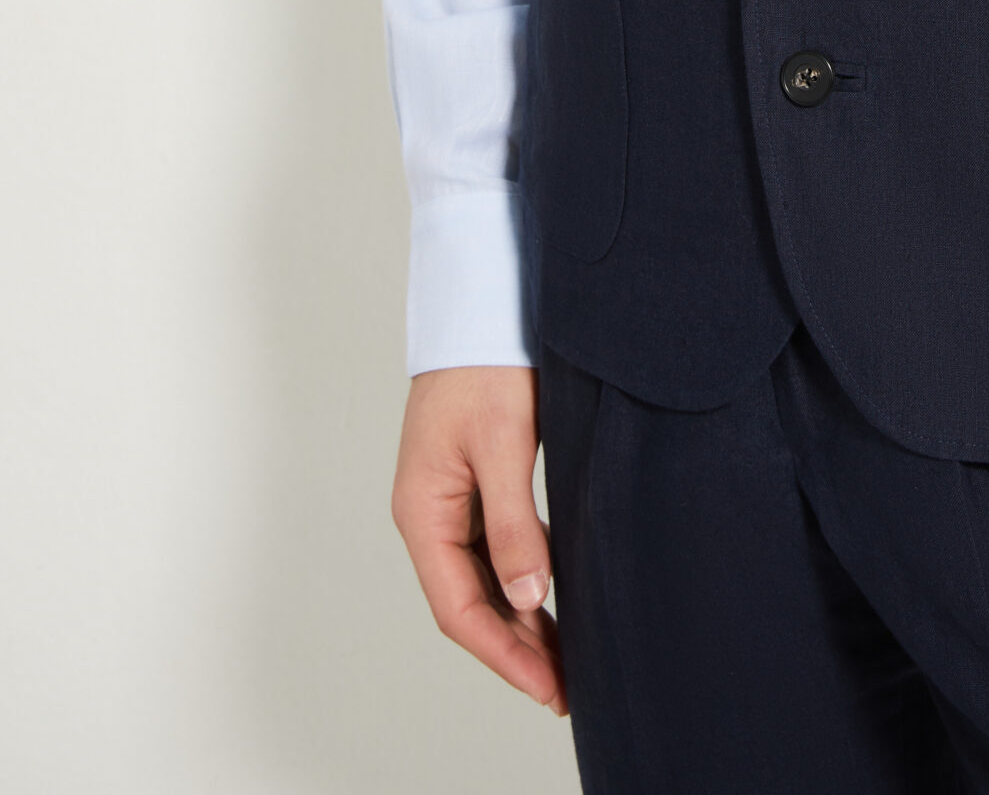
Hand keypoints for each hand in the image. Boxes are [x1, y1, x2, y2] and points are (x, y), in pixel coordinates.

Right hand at [392, 364, 566, 714]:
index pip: (458, 608)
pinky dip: (519, 581)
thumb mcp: (504, 445)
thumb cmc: (484, 363)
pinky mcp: (471, 481)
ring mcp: (448, 498)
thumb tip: (527, 600)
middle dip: (514, 647)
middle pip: (468, 601)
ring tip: (563, 657)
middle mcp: (428, 513)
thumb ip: (513, 526)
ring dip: (517, 619)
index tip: (547, 687)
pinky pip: (491, 549)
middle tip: (565, 687)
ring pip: (481, 580)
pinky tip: (550, 598)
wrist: (481, 301)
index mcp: (422, 511)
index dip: (503, 654)